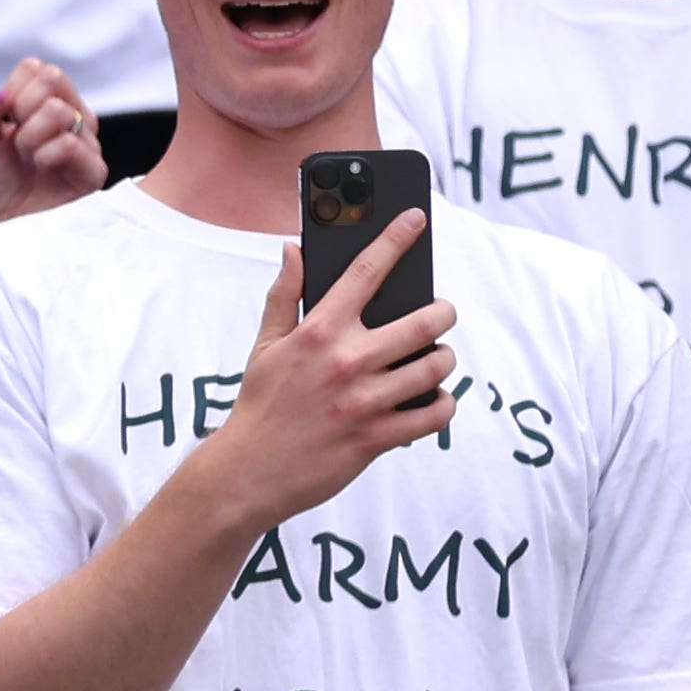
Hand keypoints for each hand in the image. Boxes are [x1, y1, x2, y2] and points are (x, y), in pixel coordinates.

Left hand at [0, 59, 104, 223]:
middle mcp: (73, 118)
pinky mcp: (94, 170)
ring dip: (29, 135)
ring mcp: (87, 142)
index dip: (12, 88)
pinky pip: (70, 144)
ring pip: (59, 109)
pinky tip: (40, 167)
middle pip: (53, 77)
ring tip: (28, 158)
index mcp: (48, 105)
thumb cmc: (1, 185)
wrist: (8, 228)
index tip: (3, 118)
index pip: (36, 68)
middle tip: (16, 137)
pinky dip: (45, 154)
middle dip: (22, 104)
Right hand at [201, 227, 457, 527]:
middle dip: (442, 312)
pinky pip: (435, 414)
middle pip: (424, 321)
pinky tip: (432, 399)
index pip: (364, 272)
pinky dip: (443, 403)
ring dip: (443, 360)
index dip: (395, 239)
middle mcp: (346, 361)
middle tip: (438, 314)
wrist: (248, 472)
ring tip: (432, 360)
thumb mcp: (265, 345)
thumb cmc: (259, 405)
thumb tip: (294, 251)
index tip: (416, 218)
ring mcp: (365, 401)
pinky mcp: (378, 438)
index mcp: (318, 332)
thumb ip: (284, 296)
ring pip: (437, 367)